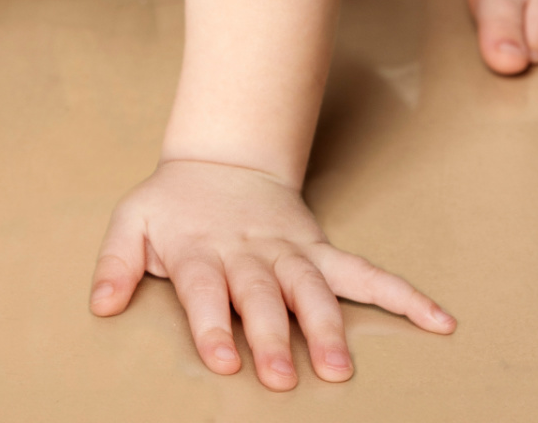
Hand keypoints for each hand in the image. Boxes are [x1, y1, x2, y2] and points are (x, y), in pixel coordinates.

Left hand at [90, 158, 454, 388]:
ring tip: (340, 367)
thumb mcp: (132, 221)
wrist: (222, 158)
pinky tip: (438, 320)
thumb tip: (99, 303)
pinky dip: (403, 294)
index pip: (207, 289)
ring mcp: (290, 251)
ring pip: (314, 287)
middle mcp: (250, 252)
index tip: (225, 358)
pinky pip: (365, 272)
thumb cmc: (174, 204)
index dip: (215, 323)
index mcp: (201, 248)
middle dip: (275, 335)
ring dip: (328, 326)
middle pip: (264, 294)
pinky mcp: (319, 251)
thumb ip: (116, 261)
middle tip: (286, 378)